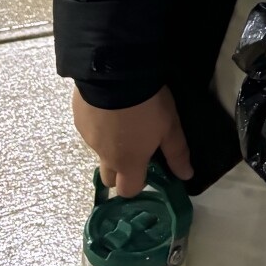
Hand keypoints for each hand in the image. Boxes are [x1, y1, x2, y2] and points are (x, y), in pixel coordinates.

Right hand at [72, 85, 192, 197]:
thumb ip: (177, 153)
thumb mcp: (170, 127)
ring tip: (124, 122)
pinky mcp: (79, 120)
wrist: (115, 75)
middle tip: (135, 150)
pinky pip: (89, 131)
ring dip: (110, 145)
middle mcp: (104, 156)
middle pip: (109, 177)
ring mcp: (88, 138)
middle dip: (120, 172)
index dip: (138, 185)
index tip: (148, 170)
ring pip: (99, 152)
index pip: (128, 191)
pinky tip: (110, 108)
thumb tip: (186, 176)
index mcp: (128, 162)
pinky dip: (100, 126)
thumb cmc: (148, 105)